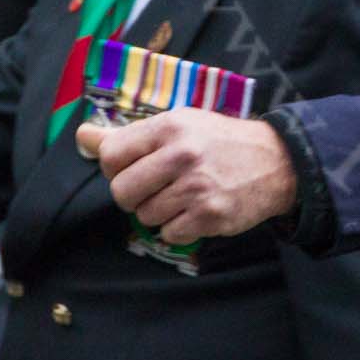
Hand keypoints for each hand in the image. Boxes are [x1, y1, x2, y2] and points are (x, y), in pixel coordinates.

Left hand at [76, 110, 297, 244]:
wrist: (278, 161)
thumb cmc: (220, 141)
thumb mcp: (180, 125)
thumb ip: (130, 135)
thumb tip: (82, 136)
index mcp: (171, 126)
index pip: (111, 155)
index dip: (116, 167)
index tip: (135, 167)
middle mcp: (183, 155)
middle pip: (122, 192)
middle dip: (134, 195)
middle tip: (157, 187)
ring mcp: (197, 187)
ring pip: (145, 216)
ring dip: (159, 212)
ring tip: (182, 197)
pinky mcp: (210, 215)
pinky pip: (168, 234)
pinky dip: (178, 227)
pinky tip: (196, 210)